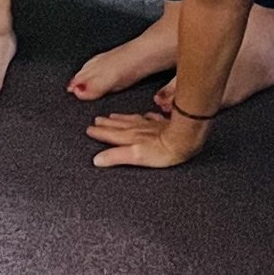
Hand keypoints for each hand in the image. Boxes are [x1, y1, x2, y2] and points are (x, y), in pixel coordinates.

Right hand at [87, 109, 207, 168]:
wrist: (184, 138)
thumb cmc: (163, 150)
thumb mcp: (136, 156)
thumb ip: (116, 156)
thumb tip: (98, 159)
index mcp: (130, 138)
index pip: (110, 135)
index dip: (99, 133)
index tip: (89, 129)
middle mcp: (138, 130)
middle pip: (118, 126)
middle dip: (107, 123)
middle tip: (96, 120)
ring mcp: (151, 126)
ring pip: (132, 120)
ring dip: (121, 119)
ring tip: (112, 116)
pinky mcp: (163, 124)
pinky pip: (150, 118)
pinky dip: (145, 116)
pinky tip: (146, 115)